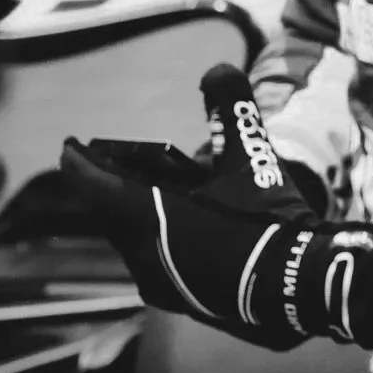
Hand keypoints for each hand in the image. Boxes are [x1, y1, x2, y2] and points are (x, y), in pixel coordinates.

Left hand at [60, 64, 372, 348]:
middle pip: (111, 214)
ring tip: (158, 197)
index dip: (78, 162)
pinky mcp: (182, 302)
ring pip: (132, 241)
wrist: (302, 284)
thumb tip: (217, 70)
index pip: (93, 186)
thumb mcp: (252, 157)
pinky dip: (158, 242)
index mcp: (147, 219)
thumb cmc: (269, 219)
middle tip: (119, 165)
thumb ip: (231, 109)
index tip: (70, 147)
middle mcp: (142, 256)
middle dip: (114, 187)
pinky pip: (155, 264)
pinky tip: (187, 232)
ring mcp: (161, 285)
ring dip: (137, 217)